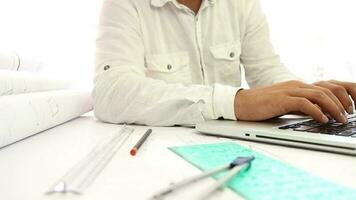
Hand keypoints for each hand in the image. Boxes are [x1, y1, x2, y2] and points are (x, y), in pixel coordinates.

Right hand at [234, 80, 352, 122]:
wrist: (241, 103)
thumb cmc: (262, 105)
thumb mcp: (286, 103)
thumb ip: (301, 105)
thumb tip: (320, 113)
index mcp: (298, 85)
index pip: (327, 85)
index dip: (343, 94)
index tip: (350, 107)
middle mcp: (296, 85)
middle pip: (328, 89)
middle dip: (344, 101)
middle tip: (349, 114)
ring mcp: (289, 91)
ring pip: (320, 95)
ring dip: (334, 108)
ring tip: (340, 119)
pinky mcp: (282, 99)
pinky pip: (305, 103)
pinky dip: (317, 112)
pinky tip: (322, 120)